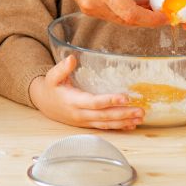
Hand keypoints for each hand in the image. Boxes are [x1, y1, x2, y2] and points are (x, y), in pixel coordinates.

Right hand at [29, 55, 143, 129]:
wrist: (44, 104)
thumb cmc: (51, 88)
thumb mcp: (52, 76)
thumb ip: (62, 68)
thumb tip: (72, 58)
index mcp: (73, 101)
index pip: (95, 102)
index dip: (110, 100)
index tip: (125, 97)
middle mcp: (80, 114)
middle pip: (105, 116)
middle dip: (123, 114)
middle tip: (141, 111)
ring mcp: (85, 121)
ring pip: (106, 124)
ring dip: (124, 122)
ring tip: (140, 118)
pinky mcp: (88, 124)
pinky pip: (105, 127)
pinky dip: (118, 127)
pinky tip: (130, 125)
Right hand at [46, 0, 168, 26]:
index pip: (130, 14)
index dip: (151, 18)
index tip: (167, 16)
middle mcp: (92, 3)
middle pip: (126, 21)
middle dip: (148, 19)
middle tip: (166, 9)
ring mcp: (88, 8)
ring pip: (120, 20)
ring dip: (138, 16)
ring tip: (154, 3)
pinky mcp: (87, 7)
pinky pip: (112, 15)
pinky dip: (127, 12)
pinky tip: (138, 2)